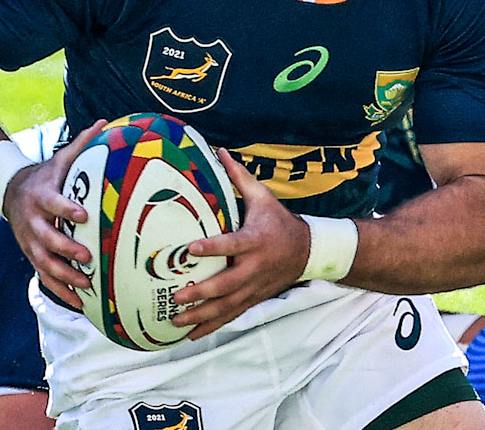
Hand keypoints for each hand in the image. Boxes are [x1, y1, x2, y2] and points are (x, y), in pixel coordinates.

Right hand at [1, 119, 106, 307]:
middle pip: (46, 239)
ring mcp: (30, 242)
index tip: (84, 216)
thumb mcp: (60, 159)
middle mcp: (32, 222)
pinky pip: (44, 278)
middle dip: (66, 250)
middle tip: (88, 257)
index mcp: (41, 197)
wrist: (10, 192)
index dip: (66, 210)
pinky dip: (60, 292)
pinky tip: (79, 303)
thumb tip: (107, 123)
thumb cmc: (46, 176)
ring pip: (43, 264)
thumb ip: (83, 144)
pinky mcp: (32, 256)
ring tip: (86, 285)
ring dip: (64, 276)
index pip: (53, 203)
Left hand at [170, 148, 308, 339]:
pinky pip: (230, 316)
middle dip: (202, 292)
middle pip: (227, 284)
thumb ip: (238, 177)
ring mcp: (254, 287)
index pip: (232, 245)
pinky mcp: (253, 299)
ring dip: (201, 316)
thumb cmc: (279, 221)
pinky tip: (189, 335)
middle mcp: (254, 268)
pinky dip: (210, 327)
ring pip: (226, 306)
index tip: (191, 249)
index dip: (212, 248)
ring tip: (176, 320)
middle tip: (178, 295)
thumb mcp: (263, 197)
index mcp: (255, 240)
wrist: (308, 251)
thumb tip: (218, 150)